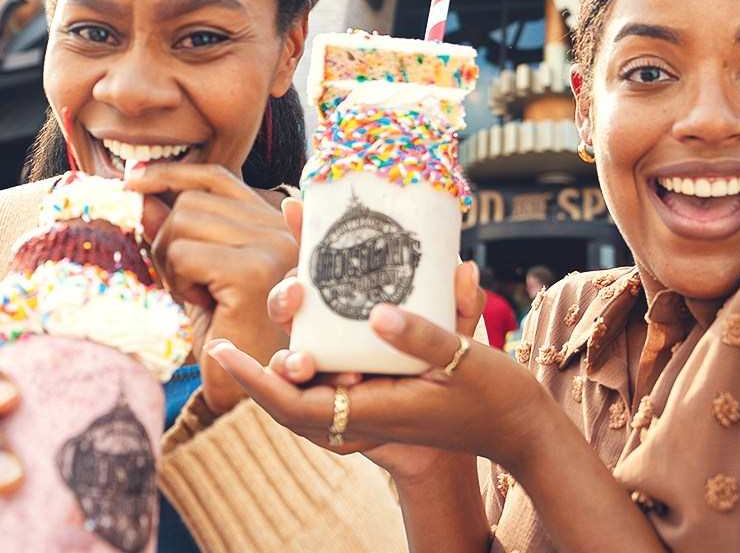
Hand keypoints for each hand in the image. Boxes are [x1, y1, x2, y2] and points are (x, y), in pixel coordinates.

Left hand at [128, 163, 295, 414]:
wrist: (251, 400)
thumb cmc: (228, 339)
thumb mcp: (197, 279)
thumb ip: (178, 234)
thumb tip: (142, 192)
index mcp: (276, 225)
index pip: (217, 178)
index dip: (173, 174)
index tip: (134, 180)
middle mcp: (283, 229)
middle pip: (192, 201)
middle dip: (168, 241)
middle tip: (185, 286)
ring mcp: (273, 246)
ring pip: (184, 222)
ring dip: (172, 263)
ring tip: (198, 298)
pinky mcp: (254, 271)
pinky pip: (185, 254)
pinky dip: (179, 282)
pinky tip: (204, 307)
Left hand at [207, 290, 550, 472]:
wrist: (518, 428)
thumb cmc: (494, 396)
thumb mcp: (464, 359)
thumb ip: (421, 335)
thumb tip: (375, 311)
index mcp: (377, 410)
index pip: (296, 404)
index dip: (255, 381)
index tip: (222, 350)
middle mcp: (365, 414)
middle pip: (292, 400)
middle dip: (258, 368)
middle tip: (238, 329)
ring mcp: (372, 409)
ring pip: (309, 392)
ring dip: (283, 360)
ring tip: (271, 318)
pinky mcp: (381, 398)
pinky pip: (333, 385)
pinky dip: (312, 360)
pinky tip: (313, 328)